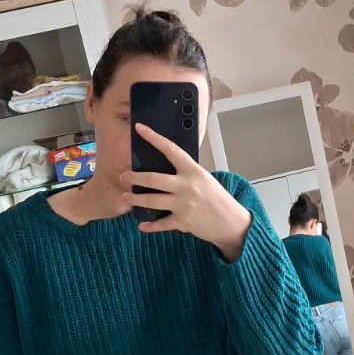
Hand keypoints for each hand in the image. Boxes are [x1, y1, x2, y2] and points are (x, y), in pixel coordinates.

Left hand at [120, 123, 251, 260]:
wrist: (231, 222)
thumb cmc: (216, 198)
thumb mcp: (203, 178)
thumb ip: (185, 172)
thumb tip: (164, 165)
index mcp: (192, 171)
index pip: (170, 150)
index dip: (153, 138)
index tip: (139, 129)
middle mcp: (187, 186)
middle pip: (154, 179)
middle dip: (134, 177)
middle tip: (123, 176)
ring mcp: (184, 204)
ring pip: (152, 201)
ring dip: (135, 200)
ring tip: (125, 197)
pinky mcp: (182, 221)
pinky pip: (161, 223)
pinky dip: (150, 226)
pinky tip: (141, 225)